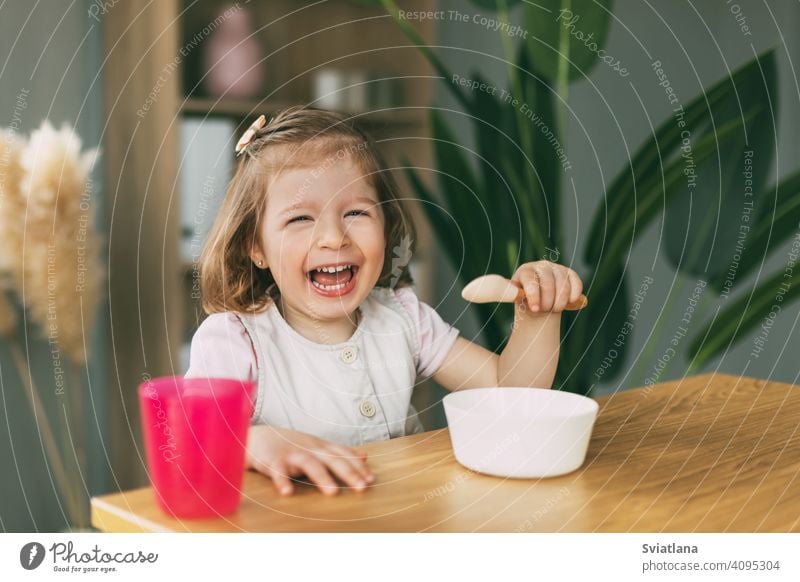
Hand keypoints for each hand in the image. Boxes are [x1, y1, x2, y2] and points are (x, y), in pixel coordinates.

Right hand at [246, 425, 373, 495]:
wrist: (258, 437)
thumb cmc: (291, 445)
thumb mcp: (318, 445)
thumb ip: (340, 452)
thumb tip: (365, 456)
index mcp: (321, 447)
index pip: (344, 455)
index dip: (358, 467)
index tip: (371, 480)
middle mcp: (310, 449)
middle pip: (332, 460)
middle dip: (348, 473)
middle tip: (362, 487)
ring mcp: (292, 454)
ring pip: (309, 464)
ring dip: (322, 478)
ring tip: (332, 492)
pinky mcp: (272, 461)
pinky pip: (278, 472)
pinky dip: (282, 481)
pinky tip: (288, 492)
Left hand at [511, 261, 583, 312]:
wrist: (540, 303)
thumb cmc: (527, 302)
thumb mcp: (519, 301)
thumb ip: (517, 296)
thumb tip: (515, 293)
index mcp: (525, 271)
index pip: (529, 279)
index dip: (533, 294)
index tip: (535, 308)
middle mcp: (541, 266)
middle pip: (548, 283)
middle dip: (548, 301)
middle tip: (545, 311)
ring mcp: (556, 268)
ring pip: (563, 284)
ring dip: (560, 301)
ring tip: (555, 309)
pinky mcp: (569, 273)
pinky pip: (576, 282)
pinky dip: (574, 293)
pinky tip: (571, 301)